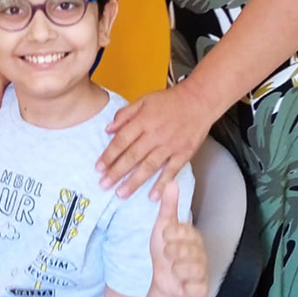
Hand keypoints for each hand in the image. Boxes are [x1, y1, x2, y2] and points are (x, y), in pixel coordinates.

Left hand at [98, 83, 209, 198]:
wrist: (199, 100)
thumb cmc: (171, 100)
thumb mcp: (144, 100)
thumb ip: (125, 114)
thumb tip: (108, 129)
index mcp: (143, 121)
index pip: (122, 141)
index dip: (109, 155)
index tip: (98, 168)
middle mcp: (155, 135)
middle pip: (132, 156)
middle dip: (116, 172)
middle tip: (104, 185)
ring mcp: (170, 146)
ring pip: (149, 166)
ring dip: (134, 181)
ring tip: (121, 193)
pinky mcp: (183, 153)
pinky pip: (171, 171)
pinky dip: (162, 184)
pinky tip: (153, 196)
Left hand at [148, 181, 208, 296]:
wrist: (163, 279)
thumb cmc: (165, 250)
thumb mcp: (162, 227)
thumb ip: (169, 206)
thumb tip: (172, 182)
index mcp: (194, 235)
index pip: (178, 230)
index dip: (167, 236)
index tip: (166, 239)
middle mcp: (202, 252)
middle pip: (181, 250)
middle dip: (169, 254)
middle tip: (169, 256)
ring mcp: (204, 270)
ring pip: (185, 268)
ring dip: (174, 270)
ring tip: (174, 270)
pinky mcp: (203, 288)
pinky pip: (193, 287)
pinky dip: (182, 286)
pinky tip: (181, 283)